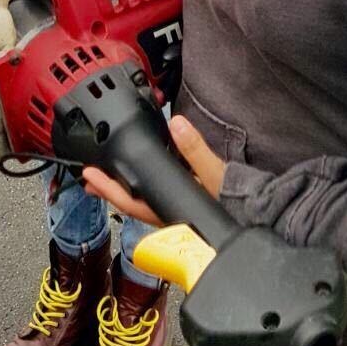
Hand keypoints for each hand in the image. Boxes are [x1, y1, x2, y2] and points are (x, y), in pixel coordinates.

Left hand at [82, 116, 225, 225]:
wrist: (257, 221)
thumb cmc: (237, 204)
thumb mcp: (214, 173)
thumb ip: (194, 149)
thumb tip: (177, 124)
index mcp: (169, 210)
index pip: (130, 201)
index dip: (108, 187)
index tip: (89, 175)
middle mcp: (167, 218)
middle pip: (130, 205)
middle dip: (109, 191)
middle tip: (89, 180)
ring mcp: (174, 218)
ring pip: (141, 205)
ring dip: (123, 190)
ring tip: (108, 179)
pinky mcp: (183, 213)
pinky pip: (154, 201)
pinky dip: (142, 189)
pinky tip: (142, 181)